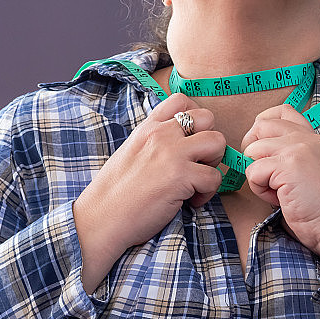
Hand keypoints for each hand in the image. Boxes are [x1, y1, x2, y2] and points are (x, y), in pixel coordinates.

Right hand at [74, 93, 224, 292]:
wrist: (101, 218)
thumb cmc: (115, 193)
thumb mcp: (132, 153)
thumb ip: (155, 143)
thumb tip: (179, 146)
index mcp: (148, 127)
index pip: (182, 100)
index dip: (196, 119)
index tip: (192, 141)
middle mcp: (161, 134)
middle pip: (208, 118)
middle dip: (209, 142)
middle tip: (197, 165)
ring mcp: (172, 153)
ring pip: (218, 142)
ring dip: (214, 164)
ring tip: (197, 181)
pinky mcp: (181, 177)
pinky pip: (214, 178)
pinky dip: (208, 193)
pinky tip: (191, 202)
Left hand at [241, 104, 319, 263]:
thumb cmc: (317, 204)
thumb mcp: (306, 168)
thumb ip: (288, 152)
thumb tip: (253, 148)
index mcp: (311, 136)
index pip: (281, 111)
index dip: (263, 126)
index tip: (264, 150)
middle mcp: (305, 138)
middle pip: (259, 127)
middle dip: (253, 151)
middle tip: (266, 174)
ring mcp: (297, 149)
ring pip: (252, 151)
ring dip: (257, 175)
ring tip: (277, 190)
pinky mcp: (288, 166)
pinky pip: (253, 171)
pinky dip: (260, 189)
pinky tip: (279, 198)